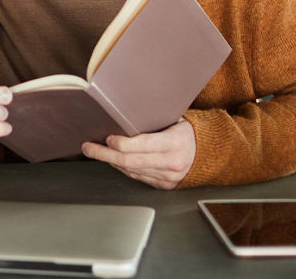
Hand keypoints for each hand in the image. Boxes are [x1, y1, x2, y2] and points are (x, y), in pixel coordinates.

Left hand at [80, 118, 195, 189]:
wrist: (207, 153)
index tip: (108, 138)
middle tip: (88, 147)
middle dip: (105, 154)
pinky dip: (123, 168)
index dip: (123, 144)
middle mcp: (171, 163)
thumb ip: (153, 118)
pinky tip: (112, 160)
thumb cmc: (187, 131)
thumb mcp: (175, 119)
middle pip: (131, 162)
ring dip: (110, 161)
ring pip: (131, 171)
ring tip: (94, 151)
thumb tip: (123, 109)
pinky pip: (137, 177)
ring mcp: (167, 177)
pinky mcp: (163, 185)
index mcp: (174, 143)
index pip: (143, 145)